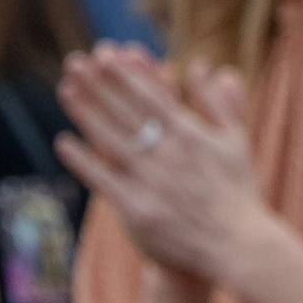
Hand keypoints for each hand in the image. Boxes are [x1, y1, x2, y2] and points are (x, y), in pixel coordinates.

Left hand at [58, 46, 268, 290]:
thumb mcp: (235, 140)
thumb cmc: (238, 194)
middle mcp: (167, 153)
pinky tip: (64, 143)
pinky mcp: (139, 211)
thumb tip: (200, 65)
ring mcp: (151, 182)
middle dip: (98, 84)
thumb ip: (217, 101)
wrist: (238, 247)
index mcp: (189, 134)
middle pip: (125, 111)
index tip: (104, 55)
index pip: (149, 95)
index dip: (124, 74)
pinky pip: (104, 180)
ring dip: (86, 114)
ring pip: (111, 139)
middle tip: (73, 61)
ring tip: (65, 91)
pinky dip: (83, 161)